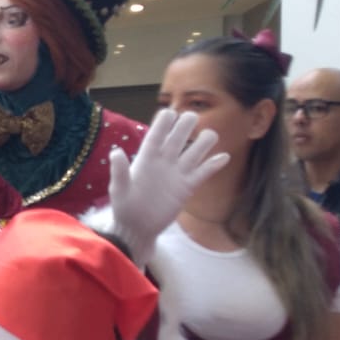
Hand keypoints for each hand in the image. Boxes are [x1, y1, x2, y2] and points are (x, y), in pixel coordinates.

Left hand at [108, 109, 228, 266]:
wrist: (138, 228)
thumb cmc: (125, 208)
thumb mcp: (118, 190)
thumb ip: (119, 171)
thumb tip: (115, 152)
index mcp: (146, 159)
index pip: (156, 136)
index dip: (163, 124)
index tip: (170, 112)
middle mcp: (164, 162)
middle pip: (178, 138)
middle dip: (185, 126)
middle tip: (192, 118)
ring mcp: (177, 173)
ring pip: (194, 152)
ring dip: (203, 142)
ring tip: (210, 136)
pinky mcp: (187, 187)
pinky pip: (203, 173)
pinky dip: (213, 165)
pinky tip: (224, 157)